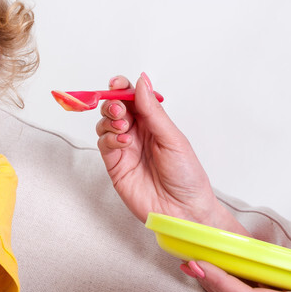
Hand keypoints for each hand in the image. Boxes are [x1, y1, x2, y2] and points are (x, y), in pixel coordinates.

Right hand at [96, 73, 226, 226]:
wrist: (183, 210)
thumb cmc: (186, 176)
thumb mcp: (173, 138)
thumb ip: (153, 111)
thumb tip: (142, 81)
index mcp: (154, 122)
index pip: (133, 97)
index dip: (123, 87)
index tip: (117, 84)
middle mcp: (138, 132)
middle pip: (115, 107)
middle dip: (112, 103)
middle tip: (119, 110)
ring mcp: (125, 148)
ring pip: (106, 123)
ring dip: (110, 120)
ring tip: (123, 129)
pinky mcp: (115, 165)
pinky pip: (103, 143)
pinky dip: (109, 138)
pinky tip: (124, 143)